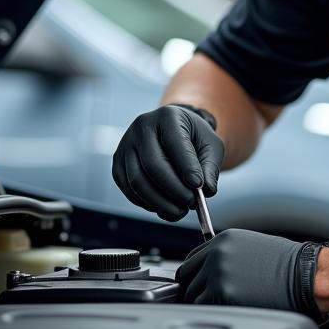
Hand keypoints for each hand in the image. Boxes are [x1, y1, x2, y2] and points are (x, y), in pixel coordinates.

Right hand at [112, 104, 223, 220]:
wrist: (172, 130)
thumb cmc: (193, 137)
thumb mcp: (210, 144)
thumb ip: (210, 166)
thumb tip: (207, 190)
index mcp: (167, 117)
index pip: (174, 144)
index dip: (186, 168)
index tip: (199, 187)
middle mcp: (141, 128)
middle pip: (153, 166)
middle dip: (174, 190)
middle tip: (190, 203)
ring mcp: (125, 146)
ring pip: (137, 182)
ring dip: (160, 203)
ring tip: (180, 211)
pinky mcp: (118, 164)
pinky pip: (129, 190)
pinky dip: (147, 204)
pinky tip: (164, 206)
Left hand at [175, 228, 323, 316]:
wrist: (307, 276)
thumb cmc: (289, 265)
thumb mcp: (252, 247)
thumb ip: (226, 256)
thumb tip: (209, 272)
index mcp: (223, 240)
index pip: (191, 260)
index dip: (195, 275)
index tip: (200, 283)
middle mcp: (216, 255)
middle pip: (187, 278)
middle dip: (196, 289)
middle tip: (213, 298)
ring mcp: (218, 275)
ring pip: (192, 296)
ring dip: (205, 303)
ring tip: (226, 304)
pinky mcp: (223, 296)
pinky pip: (204, 309)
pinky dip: (213, 313)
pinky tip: (230, 310)